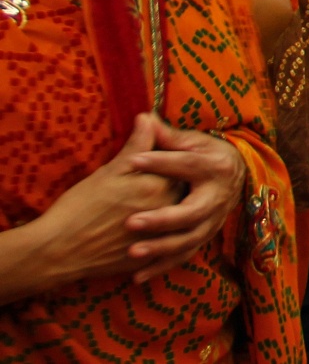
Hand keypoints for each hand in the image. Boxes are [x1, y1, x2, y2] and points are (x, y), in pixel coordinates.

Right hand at [23, 115, 177, 288]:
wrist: (58, 251)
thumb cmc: (79, 207)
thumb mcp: (109, 172)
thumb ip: (137, 145)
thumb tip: (149, 117)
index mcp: (160, 186)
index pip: (181, 166)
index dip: (173, 160)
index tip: (166, 155)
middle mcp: (167, 211)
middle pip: (184, 191)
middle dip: (176, 183)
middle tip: (161, 180)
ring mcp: (161, 237)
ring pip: (178, 218)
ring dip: (172, 210)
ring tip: (149, 204)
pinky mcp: (151, 258)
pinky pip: (166, 244)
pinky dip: (162, 235)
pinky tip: (150, 229)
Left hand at [123, 117, 247, 282]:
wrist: (236, 174)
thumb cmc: (205, 154)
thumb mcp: (191, 142)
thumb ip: (166, 136)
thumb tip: (143, 117)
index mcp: (215, 167)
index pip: (187, 164)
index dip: (160, 162)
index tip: (132, 160)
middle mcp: (218, 197)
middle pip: (191, 212)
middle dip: (162, 219)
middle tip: (130, 222)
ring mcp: (213, 221)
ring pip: (188, 239)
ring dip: (161, 248)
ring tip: (132, 252)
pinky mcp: (204, 237)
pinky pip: (183, 256)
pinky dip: (161, 266)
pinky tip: (136, 276)